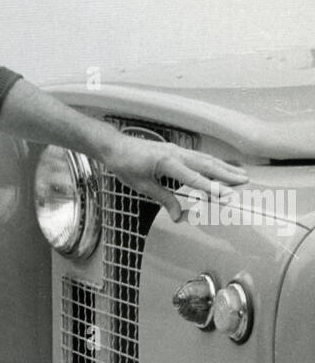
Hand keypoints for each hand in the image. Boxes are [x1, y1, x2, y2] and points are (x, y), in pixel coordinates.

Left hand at [99, 132, 248, 221]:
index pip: (195, 179)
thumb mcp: (142, 186)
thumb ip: (163, 199)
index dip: (213, 188)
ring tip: (240, 174)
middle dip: (227, 174)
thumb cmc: (126, 166)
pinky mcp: (176, 150)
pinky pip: (199, 157)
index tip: (228, 195)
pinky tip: (220, 166)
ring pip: (205, 159)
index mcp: (168, 163)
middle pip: (207, 165)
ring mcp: (178, 150)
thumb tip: (178, 215)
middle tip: (245, 181)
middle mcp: (177, 154)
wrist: (116, 147)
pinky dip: (212, 163)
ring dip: (224, 167)